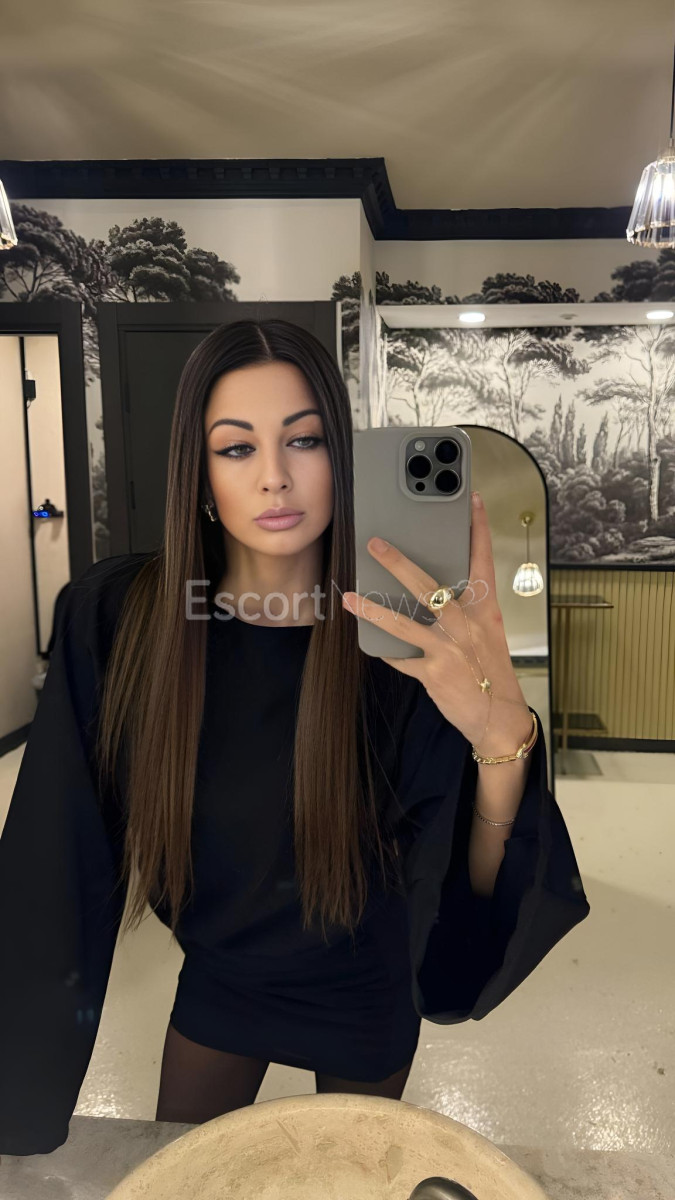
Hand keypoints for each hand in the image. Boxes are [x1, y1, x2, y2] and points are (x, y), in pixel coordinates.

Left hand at [342, 491, 531, 751]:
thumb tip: (432, 589)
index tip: (471, 500)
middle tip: (375, 544)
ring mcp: (449, 651)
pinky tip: (369, 642)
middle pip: (429, 588)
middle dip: (399, 564)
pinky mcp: (433, 674)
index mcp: (485, 611)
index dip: (478, 530)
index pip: (483, 562)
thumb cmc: (491, 671)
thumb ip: (465, 610)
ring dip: (374, 610)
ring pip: (405, 624)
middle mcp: (467, 626)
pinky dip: (385, 651)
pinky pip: (401, 658)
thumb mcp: (487, 633)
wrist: (499, 717)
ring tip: (350, 597)